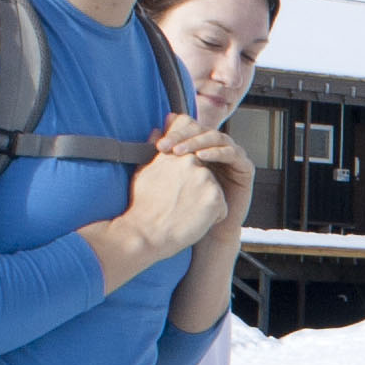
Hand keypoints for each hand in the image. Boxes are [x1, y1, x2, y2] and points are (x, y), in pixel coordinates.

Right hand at [121, 141, 228, 258]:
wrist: (146, 234)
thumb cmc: (142, 207)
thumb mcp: (144, 172)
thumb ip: (156, 151)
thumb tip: (157, 130)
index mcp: (177, 155)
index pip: (194, 155)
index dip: (191, 174)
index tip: (183, 188)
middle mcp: (193, 161)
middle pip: (206, 177)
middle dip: (197, 191)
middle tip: (178, 205)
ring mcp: (206, 178)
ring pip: (214, 194)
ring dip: (204, 205)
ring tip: (184, 214)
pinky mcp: (216, 197)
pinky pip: (222, 209)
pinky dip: (211, 219)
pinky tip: (193, 222)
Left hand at [154, 111, 254, 236]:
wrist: (209, 232)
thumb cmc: (189, 206)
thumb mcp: (173, 177)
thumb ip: (165, 155)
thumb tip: (155, 131)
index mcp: (202, 146)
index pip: (190, 128)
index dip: (175, 132)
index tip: (158, 145)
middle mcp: (218, 148)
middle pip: (202, 130)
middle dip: (183, 136)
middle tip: (167, 146)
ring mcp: (233, 156)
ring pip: (217, 138)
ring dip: (197, 142)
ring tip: (180, 151)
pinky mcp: (245, 167)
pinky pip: (232, 153)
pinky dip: (216, 152)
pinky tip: (201, 157)